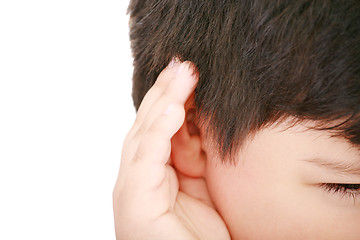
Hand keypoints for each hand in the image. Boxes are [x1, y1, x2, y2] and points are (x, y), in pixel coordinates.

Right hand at [113, 60, 229, 239]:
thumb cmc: (199, 237)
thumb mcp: (204, 188)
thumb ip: (198, 160)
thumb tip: (204, 126)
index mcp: (156, 173)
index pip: (162, 128)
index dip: (175, 99)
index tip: (191, 74)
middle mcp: (141, 176)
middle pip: (151, 125)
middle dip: (167, 93)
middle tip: (184, 64)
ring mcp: (133, 188)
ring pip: (146, 134)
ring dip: (163, 102)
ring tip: (180, 74)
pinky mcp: (135, 202)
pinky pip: (146, 160)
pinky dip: (157, 132)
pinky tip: (172, 108)